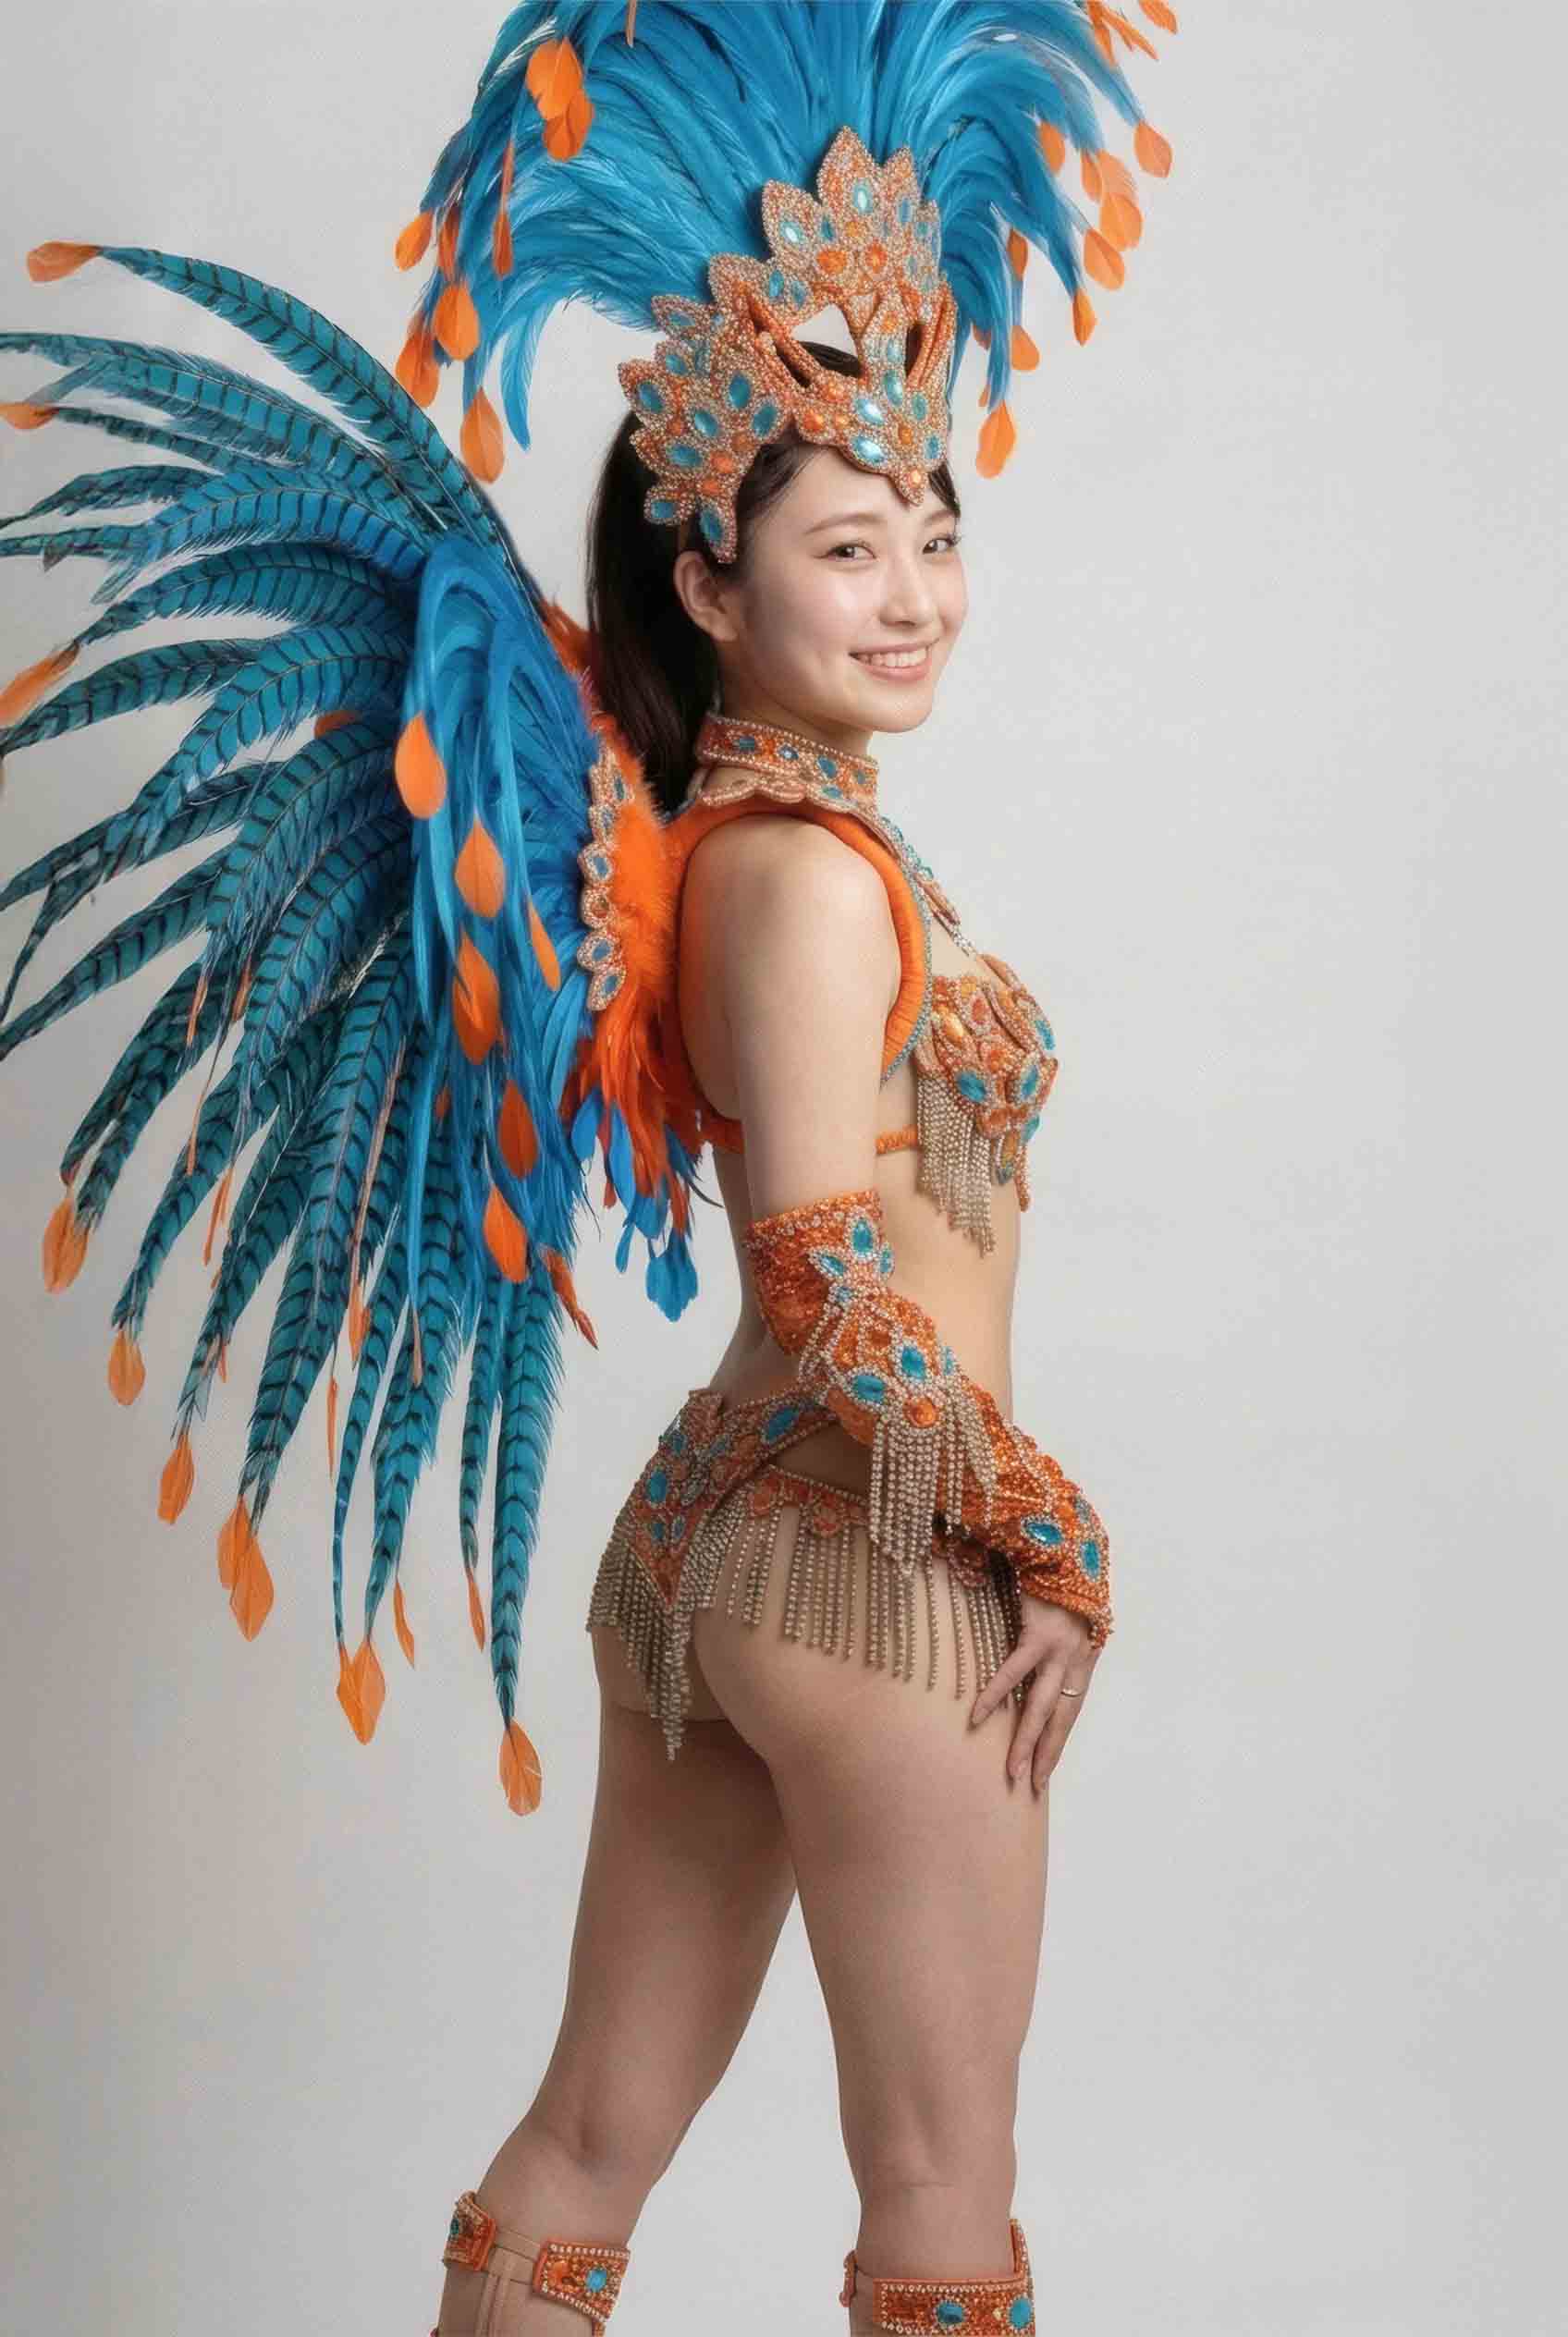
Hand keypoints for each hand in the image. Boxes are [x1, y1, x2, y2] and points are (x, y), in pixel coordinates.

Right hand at [969, 1593, 1097, 1792]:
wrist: (1064, 1548)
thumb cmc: (1061, 1584)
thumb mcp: (1068, 1622)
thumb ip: (1055, 1648)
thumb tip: (1037, 1670)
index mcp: (1084, 1661)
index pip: (1070, 1713)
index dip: (1056, 1743)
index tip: (1043, 1771)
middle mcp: (1078, 1661)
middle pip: (1061, 1719)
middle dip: (1045, 1755)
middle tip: (1030, 1786)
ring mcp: (1061, 1650)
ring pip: (1042, 1707)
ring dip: (1025, 1741)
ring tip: (1010, 1770)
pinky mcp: (1039, 1635)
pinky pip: (1014, 1672)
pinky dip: (995, 1695)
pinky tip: (979, 1716)